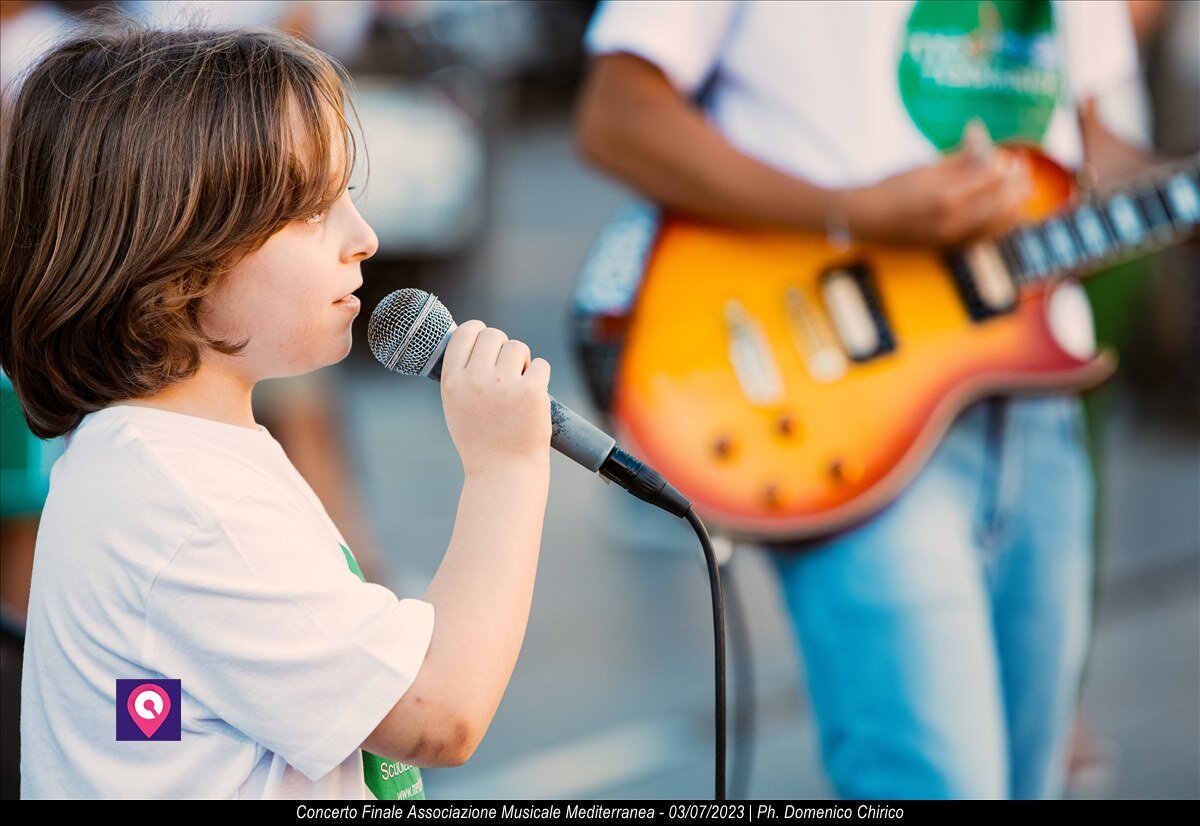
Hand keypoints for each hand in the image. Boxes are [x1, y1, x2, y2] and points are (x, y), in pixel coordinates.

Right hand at [439, 320, 551, 477]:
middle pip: (493, 334)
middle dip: (503, 347)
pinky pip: (541, 364)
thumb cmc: (481, 441)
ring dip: (523, 362)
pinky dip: (540, 376)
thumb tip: (474, 340)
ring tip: (519, 387)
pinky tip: (533, 396)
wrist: (503, 472)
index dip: (478, 331)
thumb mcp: (456, 407)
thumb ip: (462, 375)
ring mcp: (504, 385)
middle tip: (507, 369)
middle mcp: (476, 379)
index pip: (464, 333)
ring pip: (518, 347)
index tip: (486, 341)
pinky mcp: (532, 392)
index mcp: (452, 381)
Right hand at [840, 141, 1031, 247]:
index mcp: (947, 196)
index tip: (1010, 156)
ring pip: (1002, 224)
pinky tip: (999, 210)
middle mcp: (954, 221)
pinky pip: (987, 237)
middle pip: (1006, 203)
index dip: (1007, 165)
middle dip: (1019, 184)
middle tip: (1019, 169)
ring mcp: (953, 239)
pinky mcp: (950, 249)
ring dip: (1014, 204)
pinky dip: (999, 223)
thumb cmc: (889, 188)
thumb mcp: (925, 167)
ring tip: (1013, 189)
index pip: (994, 178)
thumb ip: (959, 159)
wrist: (863, 220)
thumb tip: (984, 142)